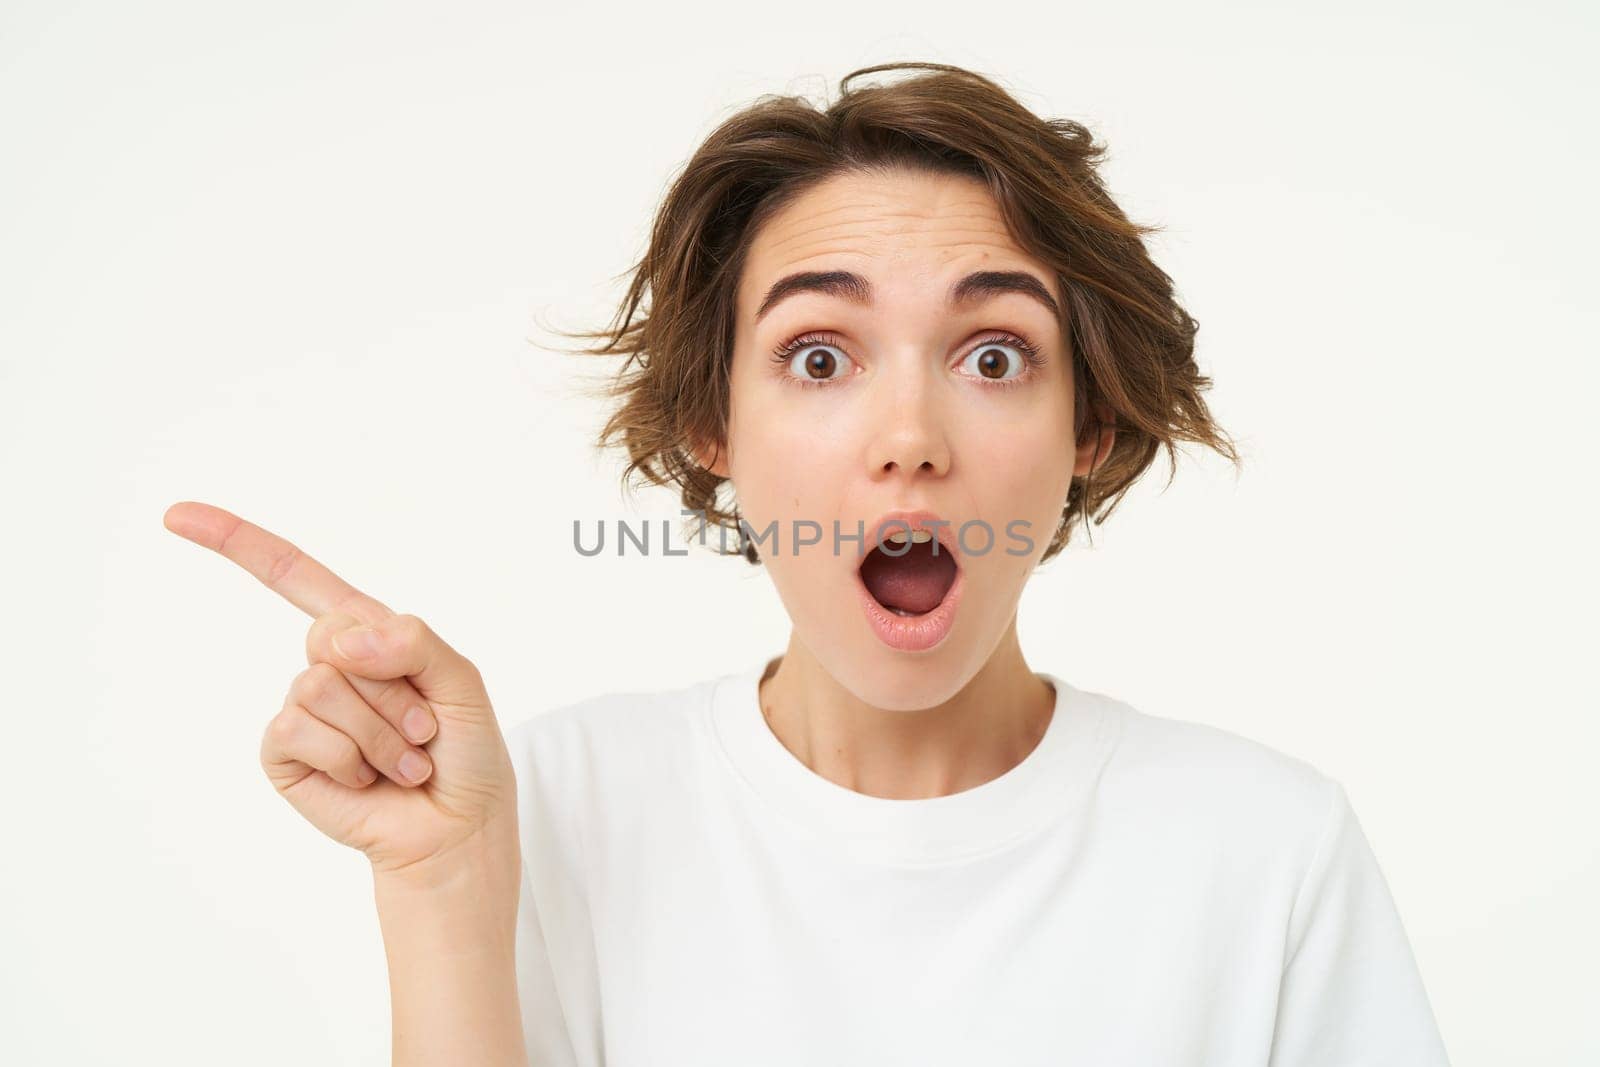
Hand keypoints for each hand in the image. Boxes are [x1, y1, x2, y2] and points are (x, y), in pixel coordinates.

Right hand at [164, 501, 517, 885]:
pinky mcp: (284, 754)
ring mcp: (302, 710)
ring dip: (380, 730)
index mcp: (367, 634)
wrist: (457, 825)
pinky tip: (367, 779)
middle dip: (391, 685)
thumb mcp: (461, 680)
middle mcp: (329, 666)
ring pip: (321, 685)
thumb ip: (414, 641)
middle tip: (422, 727)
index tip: (176, 515)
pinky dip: (349, 756)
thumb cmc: (465, 751)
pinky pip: (298, 729)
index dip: (239, 543)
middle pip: (330, 634)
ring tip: (402, 759)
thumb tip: (340, 643)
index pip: (296, 577)